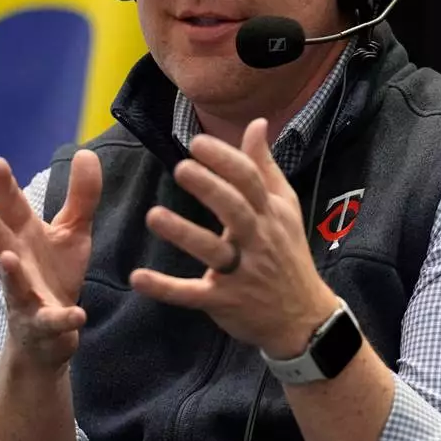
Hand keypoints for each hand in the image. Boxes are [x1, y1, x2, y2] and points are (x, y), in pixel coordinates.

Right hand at [0, 152, 101, 369]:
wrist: (49, 335)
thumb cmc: (54, 275)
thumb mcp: (72, 232)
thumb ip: (80, 196)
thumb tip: (85, 152)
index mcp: (24, 238)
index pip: (11, 209)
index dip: (3, 187)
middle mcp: (18, 265)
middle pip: (0, 243)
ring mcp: (26, 296)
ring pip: (14, 284)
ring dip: (9, 273)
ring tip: (7, 259)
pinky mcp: (44, 325)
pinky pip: (53, 322)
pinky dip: (63, 319)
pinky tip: (77, 314)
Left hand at [130, 118, 338, 358]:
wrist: (303, 317)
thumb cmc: (287, 253)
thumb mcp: (285, 208)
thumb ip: (265, 165)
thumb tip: (258, 123)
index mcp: (270, 214)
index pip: (250, 181)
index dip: (225, 160)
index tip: (197, 143)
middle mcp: (257, 240)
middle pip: (235, 210)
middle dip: (210, 188)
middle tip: (181, 168)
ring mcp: (241, 273)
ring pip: (213, 252)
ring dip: (183, 234)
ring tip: (153, 215)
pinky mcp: (224, 302)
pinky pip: (192, 294)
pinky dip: (165, 289)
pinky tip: (138, 277)